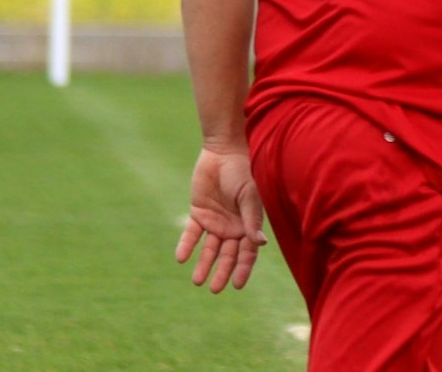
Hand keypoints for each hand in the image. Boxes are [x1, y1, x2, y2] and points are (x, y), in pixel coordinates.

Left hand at [175, 147, 267, 292]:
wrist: (223, 153)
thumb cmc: (242, 173)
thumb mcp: (249, 197)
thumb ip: (252, 220)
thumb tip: (260, 244)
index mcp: (248, 225)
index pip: (247, 252)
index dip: (243, 269)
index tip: (237, 285)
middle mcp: (232, 227)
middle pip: (227, 255)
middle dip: (222, 272)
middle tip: (214, 289)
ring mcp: (214, 222)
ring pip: (209, 249)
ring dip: (203, 264)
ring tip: (197, 281)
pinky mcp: (198, 213)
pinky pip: (191, 233)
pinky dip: (186, 245)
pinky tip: (181, 258)